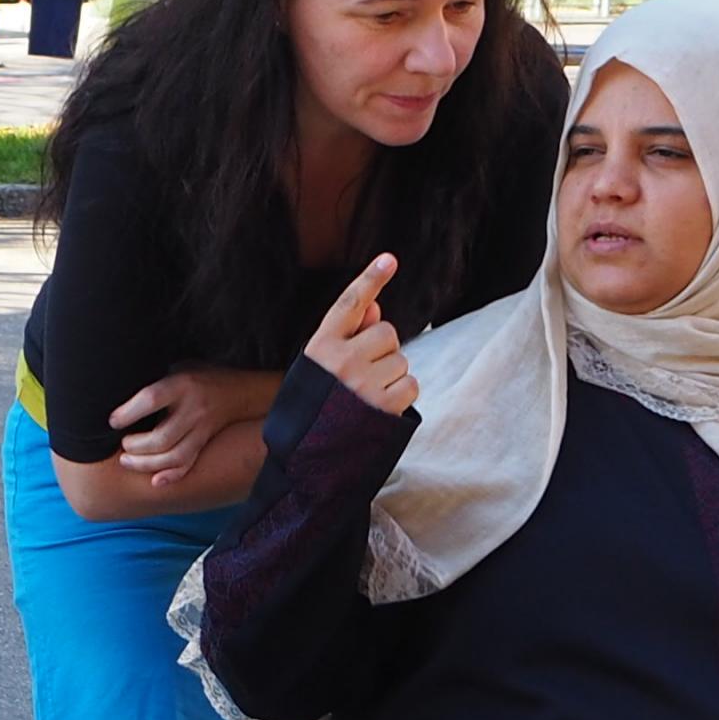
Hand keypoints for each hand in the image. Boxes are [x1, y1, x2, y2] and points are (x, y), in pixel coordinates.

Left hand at [109, 367, 255, 486]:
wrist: (239, 391)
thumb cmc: (199, 376)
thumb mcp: (177, 366)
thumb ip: (155, 379)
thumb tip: (119, 391)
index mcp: (183, 384)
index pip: (152, 400)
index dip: (129, 413)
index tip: (112, 422)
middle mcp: (194, 409)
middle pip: (162, 437)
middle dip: (136, 446)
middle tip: (121, 445)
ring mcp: (202, 429)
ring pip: (174, 456)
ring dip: (147, 464)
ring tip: (127, 461)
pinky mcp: (204, 443)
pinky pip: (188, 464)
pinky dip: (171, 475)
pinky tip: (155, 480)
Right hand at [303, 253, 415, 416]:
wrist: (307, 459)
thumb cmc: (316, 407)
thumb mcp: (320, 369)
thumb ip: (346, 337)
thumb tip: (375, 307)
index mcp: (320, 347)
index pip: (349, 304)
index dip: (370, 279)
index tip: (390, 259)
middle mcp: (341, 360)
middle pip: (386, 332)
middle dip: (382, 351)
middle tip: (363, 375)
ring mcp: (362, 383)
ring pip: (401, 359)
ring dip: (391, 375)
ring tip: (367, 397)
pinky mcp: (383, 406)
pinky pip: (410, 384)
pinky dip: (401, 395)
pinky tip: (380, 409)